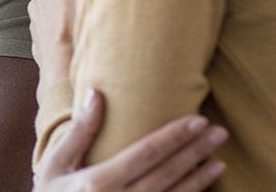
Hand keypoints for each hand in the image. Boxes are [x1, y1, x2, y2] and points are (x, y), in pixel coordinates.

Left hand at [29, 0, 77, 89]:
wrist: (63, 73)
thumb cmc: (73, 29)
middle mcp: (36, 1)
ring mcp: (37, 21)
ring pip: (53, 2)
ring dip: (66, 0)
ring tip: (86, 5)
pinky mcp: (42, 39)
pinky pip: (54, 23)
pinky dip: (63, 20)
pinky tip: (77, 27)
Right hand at [35, 89, 226, 191]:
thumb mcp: (55, 164)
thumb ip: (78, 132)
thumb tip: (96, 93)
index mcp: (98, 182)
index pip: (147, 153)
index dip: (175, 136)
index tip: (198, 120)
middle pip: (167, 173)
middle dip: (195, 151)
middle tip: (220, 133)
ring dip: (199, 179)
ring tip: (219, 160)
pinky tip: (203, 188)